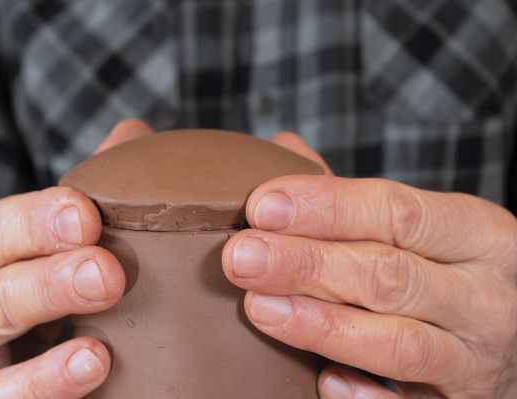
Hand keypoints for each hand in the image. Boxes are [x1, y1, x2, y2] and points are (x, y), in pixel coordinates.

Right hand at [0, 120, 151, 398]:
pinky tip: (93, 382)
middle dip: (52, 288)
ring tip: (99, 354)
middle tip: (107, 275)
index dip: (36, 223)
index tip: (86, 214)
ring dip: (50, 368)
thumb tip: (136, 133)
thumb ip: (79, 186)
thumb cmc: (1, 260)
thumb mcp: (23, 224)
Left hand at [223, 133, 516, 397]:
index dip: (326, 208)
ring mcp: (478, 357)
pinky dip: (368, 397)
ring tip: (259, 307)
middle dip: (309, 263)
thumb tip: (284, 149)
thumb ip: (352, 197)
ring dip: (323, 324)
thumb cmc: (448, 268)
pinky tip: (322, 380)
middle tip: (243, 256)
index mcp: (478, 234)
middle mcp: (486, 296)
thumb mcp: (426, 226)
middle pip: (390, 275)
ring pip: (399, 343)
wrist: (515, 334)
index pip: (398, 212)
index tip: (262, 205)